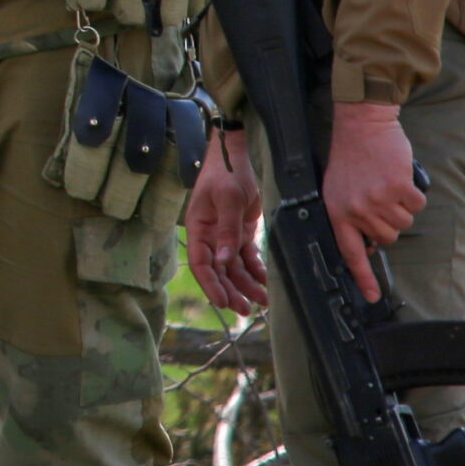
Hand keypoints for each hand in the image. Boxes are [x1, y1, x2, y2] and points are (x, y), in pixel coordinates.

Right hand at [185, 128, 267, 311]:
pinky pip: (247, 257)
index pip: (201, 263)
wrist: (236, 155)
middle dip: (230, 291)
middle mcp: (210, 237)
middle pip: (218, 271)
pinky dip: (256, 271)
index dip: (210, 284)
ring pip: (234, 268)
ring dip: (246, 285)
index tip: (222, 302)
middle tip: (245, 310)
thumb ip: (227, 230)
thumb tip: (224, 260)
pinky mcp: (241, 233)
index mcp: (199, 229)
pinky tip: (265, 283)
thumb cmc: (225, 173)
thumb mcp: (227, 200)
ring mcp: (225, 236)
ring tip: (261, 301)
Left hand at [323, 103, 424, 298]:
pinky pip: (417, 205)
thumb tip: (368, 244)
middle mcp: (356, 210)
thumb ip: (349, 216)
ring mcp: (377, 200)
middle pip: (387, 238)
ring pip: (404, 223)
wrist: (360, 125)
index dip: (362, 277)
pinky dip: (414, 194)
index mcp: (337, 212)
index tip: (372, 296)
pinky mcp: (398, 188)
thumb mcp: (336, 190)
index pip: (350, 252)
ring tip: (386, 185)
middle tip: (379, 198)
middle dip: (389, 223)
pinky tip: (399, 177)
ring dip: (402, 207)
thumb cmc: (350, 158)